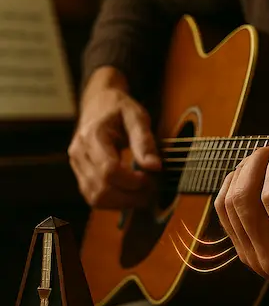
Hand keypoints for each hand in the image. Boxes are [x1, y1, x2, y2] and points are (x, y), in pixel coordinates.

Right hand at [68, 67, 160, 209]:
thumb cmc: (119, 108)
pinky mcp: (80, 174)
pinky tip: (131, 194)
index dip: (132, 181)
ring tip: (144, 193)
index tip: (152, 178)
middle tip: (152, 189)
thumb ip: (144, 141)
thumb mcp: (137, 116)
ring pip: (95, 198)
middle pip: (101, 189)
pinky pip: (93, 198)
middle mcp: (79, 153)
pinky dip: (114, 202)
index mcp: (92, 136)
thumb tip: (155, 167)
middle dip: (130, 196)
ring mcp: (76, 166)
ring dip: (123, 202)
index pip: (109, 170)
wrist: (99, 103)